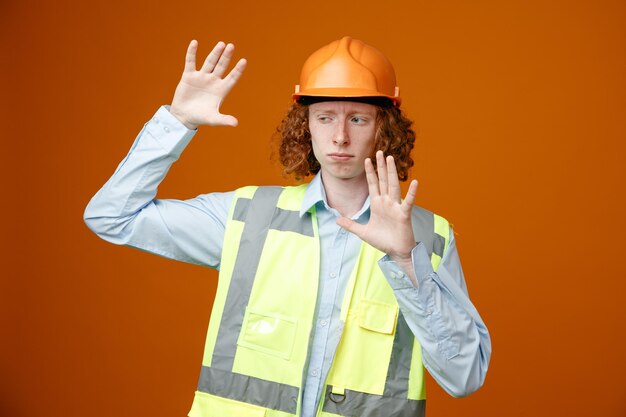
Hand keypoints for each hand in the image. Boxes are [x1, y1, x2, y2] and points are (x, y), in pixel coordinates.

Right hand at [170, 40, 246, 129]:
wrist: (183, 117)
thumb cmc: (200, 118)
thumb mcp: (213, 119)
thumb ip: (224, 120)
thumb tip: (236, 124)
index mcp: (221, 90)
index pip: (232, 78)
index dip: (238, 70)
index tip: (244, 61)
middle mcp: (213, 81)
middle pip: (222, 66)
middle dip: (226, 57)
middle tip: (231, 46)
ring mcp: (201, 77)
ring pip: (209, 62)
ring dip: (215, 53)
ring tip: (221, 44)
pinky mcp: (189, 76)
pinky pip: (191, 62)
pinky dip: (192, 53)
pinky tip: (194, 42)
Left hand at [337, 151, 418, 276]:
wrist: (396, 252)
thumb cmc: (383, 241)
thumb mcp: (363, 232)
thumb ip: (351, 225)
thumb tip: (337, 220)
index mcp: (377, 204)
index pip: (372, 184)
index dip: (370, 172)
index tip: (367, 159)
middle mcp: (387, 202)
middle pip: (382, 180)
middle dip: (380, 166)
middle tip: (379, 151)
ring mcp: (396, 207)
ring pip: (393, 186)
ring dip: (391, 172)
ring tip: (390, 159)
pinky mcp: (404, 214)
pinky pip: (408, 201)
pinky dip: (411, 192)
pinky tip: (415, 182)